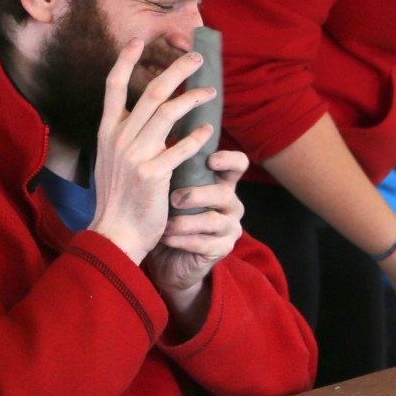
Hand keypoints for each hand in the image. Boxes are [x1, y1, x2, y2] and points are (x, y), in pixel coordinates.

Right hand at [90, 40, 216, 265]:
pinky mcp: (153, 174)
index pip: (112, 87)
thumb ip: (125, 137)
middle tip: (196, 58)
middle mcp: (118, 138)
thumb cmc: (117, 199)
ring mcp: (134, 155)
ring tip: (211, 92)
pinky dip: (197, 137)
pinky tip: (209, 131)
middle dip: (176, 70)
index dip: (125, 60)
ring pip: (168, 113)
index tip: (139, 41)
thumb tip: (146, 116)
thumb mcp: (111, 161)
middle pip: (150, 92)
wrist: (114, 234)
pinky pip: (181, 148)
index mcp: (106, 132)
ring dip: (193, 98)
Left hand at [148, 149, 247, 331]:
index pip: (238, 164)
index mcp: (221, 183)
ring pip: (213, 220)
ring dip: (185, 222)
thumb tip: (157, 137)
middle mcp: (231, 204)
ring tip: (165, 224)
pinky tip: (165, 237)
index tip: (209, 160)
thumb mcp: (169, 189)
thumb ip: (172, 167)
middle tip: (173, 198)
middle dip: (197, 195)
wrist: (166, 258)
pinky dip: (181, 240)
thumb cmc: (166, 217)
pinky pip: (204, 243)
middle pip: (224, 193)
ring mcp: (229, 228)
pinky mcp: (222, 250)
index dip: (229, 159)